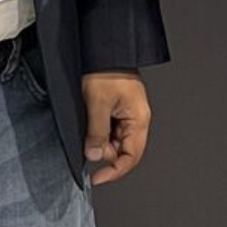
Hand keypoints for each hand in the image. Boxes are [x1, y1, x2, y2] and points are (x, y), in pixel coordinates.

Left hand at [80, 70, 150, 184]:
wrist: (104, 49)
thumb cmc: (105, 70)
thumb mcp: (97, 104)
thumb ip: (97, 133)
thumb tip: (94, 156)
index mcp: (138, 119)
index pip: (131, 156)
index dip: (114, 171)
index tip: (96, 178)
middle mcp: (136, 119)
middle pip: (122, 150)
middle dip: (103, 151)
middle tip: (87, 140)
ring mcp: (128, 114)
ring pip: (114, 140)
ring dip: (100, 139)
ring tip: (89, 118)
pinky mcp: (119, 108)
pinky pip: (110, 128)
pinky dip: (99, 130)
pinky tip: (91, 117)